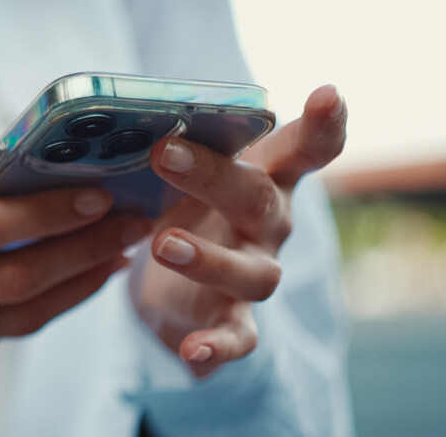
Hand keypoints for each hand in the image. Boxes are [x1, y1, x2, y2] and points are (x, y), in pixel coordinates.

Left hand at [130, 85, 346, 376]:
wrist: (177, 282)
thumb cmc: (190, 209)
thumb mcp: (186, 173)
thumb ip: (172, 146)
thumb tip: (117, 118)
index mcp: (262, 178)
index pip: (303, 149)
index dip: (321, 125)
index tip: (327, 94)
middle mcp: (269, 225)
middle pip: (258, 200)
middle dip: (215, 177)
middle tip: (165, 153)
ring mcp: (255, 272)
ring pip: (252, 272)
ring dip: (208, 259)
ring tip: (163, 245)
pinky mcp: (234, 319)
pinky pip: (238, 337)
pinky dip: (218, 346)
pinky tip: (193, 352)